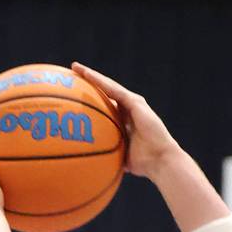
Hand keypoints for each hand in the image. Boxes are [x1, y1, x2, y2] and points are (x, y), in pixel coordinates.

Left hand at [71, 63, 179, 180]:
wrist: (159, 159)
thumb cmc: (142, 163)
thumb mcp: (119, 156)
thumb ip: (107, 153)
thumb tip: (90, 162)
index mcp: (124, 119)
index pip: (104, 105)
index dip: (90, 97)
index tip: (73, 92)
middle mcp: (127, 108)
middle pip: (104, 91)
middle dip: (88, 81)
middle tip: (71, 72)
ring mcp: (132, 104)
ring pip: (108, 86)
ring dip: (92, 76)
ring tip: (76, 68)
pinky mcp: (135, 103)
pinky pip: (114, 90)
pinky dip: (100, 82)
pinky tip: (88, 75)